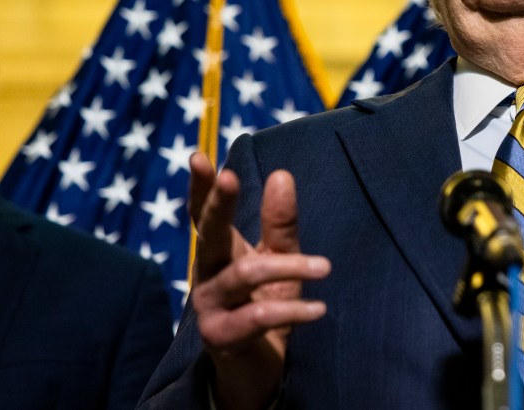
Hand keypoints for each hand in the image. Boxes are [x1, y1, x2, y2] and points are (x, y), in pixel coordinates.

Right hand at [186, 152, 330, 409]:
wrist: (259, 368)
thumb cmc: (267, 303)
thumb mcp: (280, 258)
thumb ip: (281, 223)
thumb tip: (282, 175)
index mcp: (220, 251)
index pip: (205, 214)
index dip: (201, 187)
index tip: (198, 156)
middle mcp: (208, 274)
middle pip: (209, 234)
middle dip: (219, 204)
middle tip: (232, 177)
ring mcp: (210, 306)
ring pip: (244, 275)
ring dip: (287, 266)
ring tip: (326, 266)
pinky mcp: (221, 336)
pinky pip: (256, 317)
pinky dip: (291, 310)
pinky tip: (319, 308)